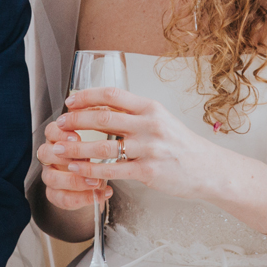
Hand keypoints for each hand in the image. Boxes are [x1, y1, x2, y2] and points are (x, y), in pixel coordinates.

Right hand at [36, 114, 114, 211]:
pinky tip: (103, 194)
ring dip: (74, 180)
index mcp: (59, 138)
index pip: (51, 131)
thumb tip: (109, 113)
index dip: (61, 133)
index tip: (77, 136)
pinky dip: (83, 199)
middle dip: (62, 156)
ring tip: (97, 181)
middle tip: (83, 159)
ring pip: (51, 178)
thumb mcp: (100, 137)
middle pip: (44, 153)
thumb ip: (99, 126)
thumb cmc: (97, 152)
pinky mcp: (55, 194)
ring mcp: (51, 176)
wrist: (93, 180)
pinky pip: (62, 198)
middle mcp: (51, 156)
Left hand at [53, 86, 225, 202]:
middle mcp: (149, 124)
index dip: (87, 96)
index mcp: (151, 108)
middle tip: (59, 124)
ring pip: (102, 146)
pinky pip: (112, 170)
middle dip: (75, 121)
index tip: (70, 101)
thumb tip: (102, 108)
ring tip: (59, 150)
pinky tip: (77, 169)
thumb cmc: (182, 145)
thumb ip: (134, 114)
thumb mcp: (161, 120)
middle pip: (103, 117)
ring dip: (76, 148)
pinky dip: (90, 170)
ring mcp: (149, 148)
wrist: (208, 168)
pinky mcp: (148, 171)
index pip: (113, 95)